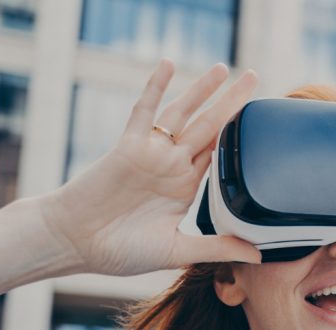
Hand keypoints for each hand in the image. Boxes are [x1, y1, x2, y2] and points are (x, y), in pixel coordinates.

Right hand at [41, 59, 261, 275]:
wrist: (74, 242)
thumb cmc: (121, 250)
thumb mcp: (178, 250)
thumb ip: (217, 248)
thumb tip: (257, 258)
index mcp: (185, 187)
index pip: (219, 154)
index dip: (238, 136)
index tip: (261, 120)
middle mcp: (172, 165)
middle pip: (209, 125)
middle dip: (231, 102)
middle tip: (253, 78)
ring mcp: (151, 153)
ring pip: (182, 113)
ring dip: (201, 89)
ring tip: (223, 67)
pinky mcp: (128, 145)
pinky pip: (145, 111)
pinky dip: (156, 87)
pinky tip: (169, 65)